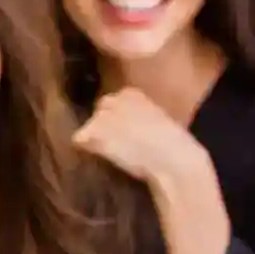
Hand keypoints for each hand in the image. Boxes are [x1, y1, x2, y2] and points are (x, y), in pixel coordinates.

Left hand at [72, 87, 208, 190]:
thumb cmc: (176, 146)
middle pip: (98, 113)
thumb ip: (140, 116)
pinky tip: (105, 159)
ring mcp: (101, 115)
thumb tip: (131, 126)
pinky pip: (78, 142)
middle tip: (118, 145)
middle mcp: (113, 98)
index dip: (118, 121)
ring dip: (96, 140)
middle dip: (104, 127)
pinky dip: (87, 151)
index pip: (114, 103)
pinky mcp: (93, 133)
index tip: (127, 133)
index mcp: (132, 93)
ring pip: (88, 127)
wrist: (173, 160)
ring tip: (115, 155)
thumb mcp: (160, 121)